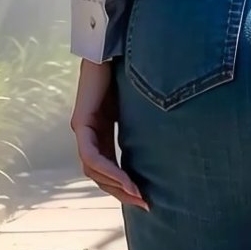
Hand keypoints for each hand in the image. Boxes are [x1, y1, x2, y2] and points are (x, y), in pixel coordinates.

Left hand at [71, 59, 148, 209]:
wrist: (111, 45)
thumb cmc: (127, 67)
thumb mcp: (136, 101)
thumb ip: (141, 119)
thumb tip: (169, 131)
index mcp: (101, 129)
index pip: (109, 166)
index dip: (125, 184)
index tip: (146, 197)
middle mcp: (89, 132)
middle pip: (100, 174)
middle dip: (122, 192)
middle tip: (145, 204)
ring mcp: (83, 129)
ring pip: (94, 171)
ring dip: (117, 186)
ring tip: (138, 195)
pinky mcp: (81, 123)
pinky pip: (92, 157)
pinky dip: (109, 171)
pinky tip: (125, 180)